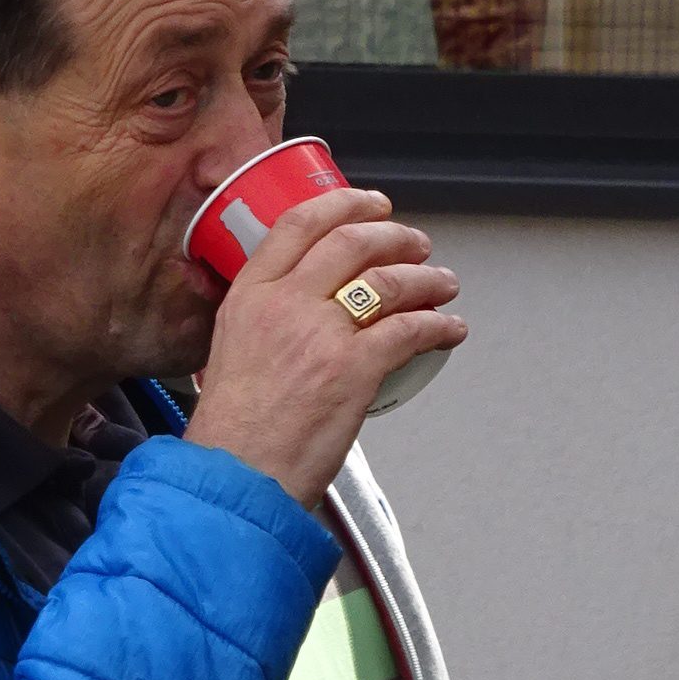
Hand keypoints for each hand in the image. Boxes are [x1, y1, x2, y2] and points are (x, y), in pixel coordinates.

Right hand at [185, 187, 465, 505]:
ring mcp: (321, 333)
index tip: (368, 203)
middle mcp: (284, 303)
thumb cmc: (234, 431)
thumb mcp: (229, 352)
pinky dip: (439, 326)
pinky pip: (410, 330)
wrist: (237, 475)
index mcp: (249, 295)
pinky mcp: (354, 368)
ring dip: (427, 278)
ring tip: (442, 283)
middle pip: (351, 242)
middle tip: (415, 242)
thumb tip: (300, 310)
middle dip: (394, 236)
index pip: (299, 224)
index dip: (342, 203)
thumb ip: (264, 321)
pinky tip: (448, 329)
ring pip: (388, 281)